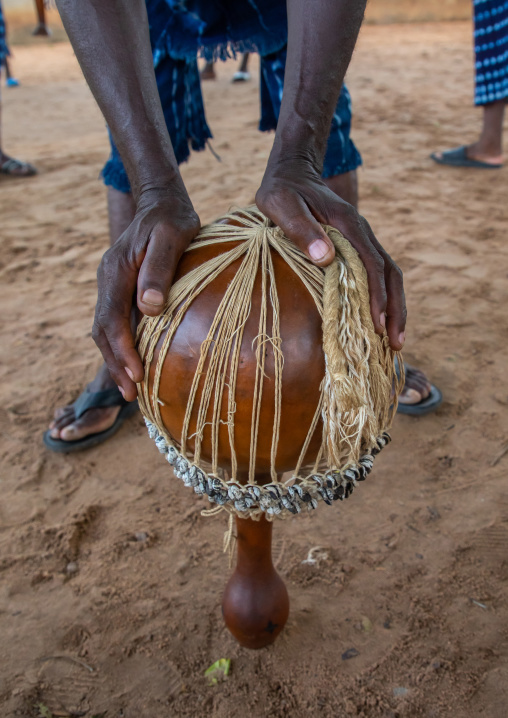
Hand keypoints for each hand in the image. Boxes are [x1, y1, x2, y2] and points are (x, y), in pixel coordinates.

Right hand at [93, 187, 199, 399]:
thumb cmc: (172, 217)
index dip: (123, 349)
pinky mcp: (121, 287)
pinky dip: (122, 344)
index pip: (113, 319)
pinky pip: (115, 320)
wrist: (160, 200)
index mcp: (117, 271)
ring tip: (131, 386)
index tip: (137, 373)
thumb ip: (159, 270)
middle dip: (116, 362)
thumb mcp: (172, 236)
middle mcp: (109, 279)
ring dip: (116, 358)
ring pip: (106, 328)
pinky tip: (136, 360)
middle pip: (103, 329)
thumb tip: (150, 307)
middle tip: (131, 393)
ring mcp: (112, 283)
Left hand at [256, 159, 405, 350]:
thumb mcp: (281, 204)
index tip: (377, 322)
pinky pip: (377, 273)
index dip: (376, 295)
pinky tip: (380, 320)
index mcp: (347, 224)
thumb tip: (325, 257)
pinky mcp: (356, 246)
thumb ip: (300, 228)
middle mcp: (361, 232)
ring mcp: (362, 239)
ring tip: (395, 341)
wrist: (294, 171)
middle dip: (395, 309)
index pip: (371, 264)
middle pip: (389, 273)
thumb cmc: (283, 190)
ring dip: (395, 306)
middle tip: (395, 343)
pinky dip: (383, 298)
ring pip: (389, 275)